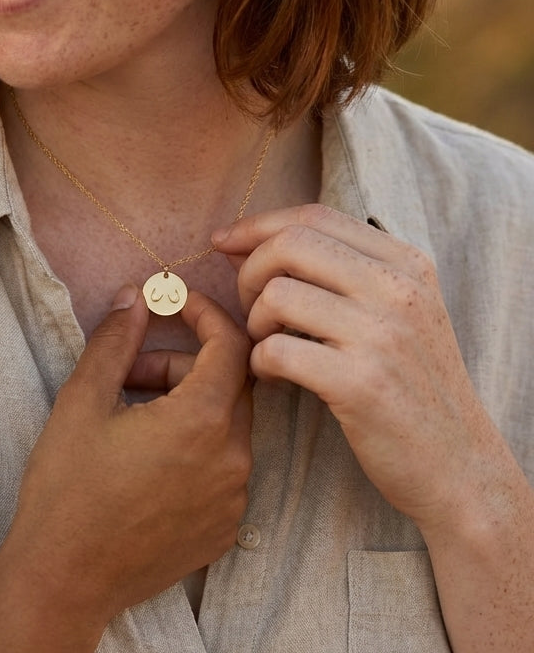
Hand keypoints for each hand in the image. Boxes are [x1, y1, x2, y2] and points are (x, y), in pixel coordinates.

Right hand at [0, 285, 252, 626]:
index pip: (230, 344)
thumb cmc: (67, 487)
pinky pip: (222, 465)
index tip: (172, 301)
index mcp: (202, 422)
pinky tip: (144, 458)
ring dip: (185, 404)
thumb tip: (136, 297)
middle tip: (128, 373)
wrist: (63, 578)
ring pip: (224, 424)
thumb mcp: (83, 400)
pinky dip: (193, 445)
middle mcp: (233, 460)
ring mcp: (233, 499)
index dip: (203, 312)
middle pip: (227, 382)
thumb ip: (116, 340)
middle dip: (181, 363)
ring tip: (129, 417)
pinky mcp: (224, 527)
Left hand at [212, 203, 503, 531]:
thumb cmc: (410, 383)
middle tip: (250, 310)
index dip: (258, 225)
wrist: (459, 465)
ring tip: (269, 347)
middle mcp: (399, 290)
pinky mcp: (361, 384)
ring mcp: (382, 336)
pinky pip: (277, 350)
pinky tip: (275, 377)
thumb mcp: (394, 311)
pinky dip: (261, 362)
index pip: (314, 216)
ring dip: (255, 323)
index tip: (224, 242)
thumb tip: (242, 241)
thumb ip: (333, 269)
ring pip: (276, 296)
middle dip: (249, 272)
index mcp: (407, 264)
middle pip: (289, 245)